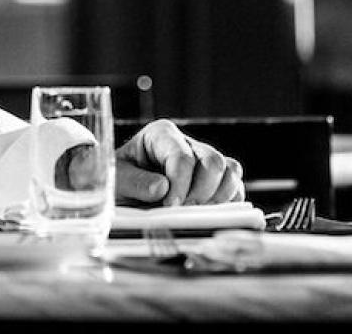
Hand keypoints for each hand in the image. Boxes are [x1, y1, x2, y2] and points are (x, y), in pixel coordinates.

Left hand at [114, 119, 243, 206]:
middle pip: (213, 162)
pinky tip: (208, 216)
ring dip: (218, 198)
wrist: (123, 193)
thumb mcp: (116, 179)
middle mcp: (188, 144)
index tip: (170, 205)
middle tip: (182, 212)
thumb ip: (134, 182)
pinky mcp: (216, 181)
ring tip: (195, 215)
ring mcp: (205, 161)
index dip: (180, 183)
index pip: (182, 156)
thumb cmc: (118, 182)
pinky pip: (236, 188)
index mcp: (161, 135)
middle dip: (201, 192)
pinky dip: (229, 204)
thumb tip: (162, 188)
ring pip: (230, 171)